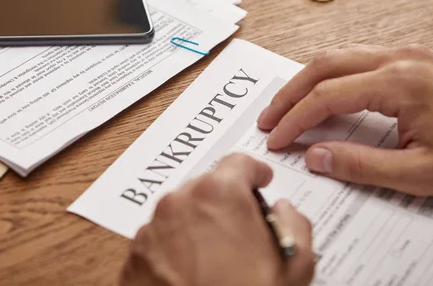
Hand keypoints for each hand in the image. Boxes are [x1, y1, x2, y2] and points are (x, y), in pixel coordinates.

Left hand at [119, 153, 314, 285]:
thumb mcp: (292, 266)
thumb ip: (295, 225)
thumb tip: (284, 212)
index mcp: (219, 194)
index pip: (240, 162)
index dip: (256, 172)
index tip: (261, 181)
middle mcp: (180, 201)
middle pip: (209, 186)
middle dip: (228, 202)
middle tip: (244, 232)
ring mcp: (154, 225)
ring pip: (184, 210)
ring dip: (201, 223)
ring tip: (218, 259)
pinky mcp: (137, 251)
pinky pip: (163, 235)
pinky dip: (178, 244)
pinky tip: (194, 270)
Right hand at [258, 44, 432, 197]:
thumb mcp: (423, 173)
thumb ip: (363, 166)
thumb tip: (317, 157)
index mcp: (401, 84)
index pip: (327, 95)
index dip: (294, 118)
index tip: (277, 137)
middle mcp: (401, 60)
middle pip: (324, 64)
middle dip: (289, 92)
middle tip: (268, 118)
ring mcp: (408, 55)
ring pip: (339, 55)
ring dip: (307, 80)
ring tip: (287, 106)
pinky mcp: (413, 60)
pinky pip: (358, 58)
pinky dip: (330, 75)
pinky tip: (323, 93)